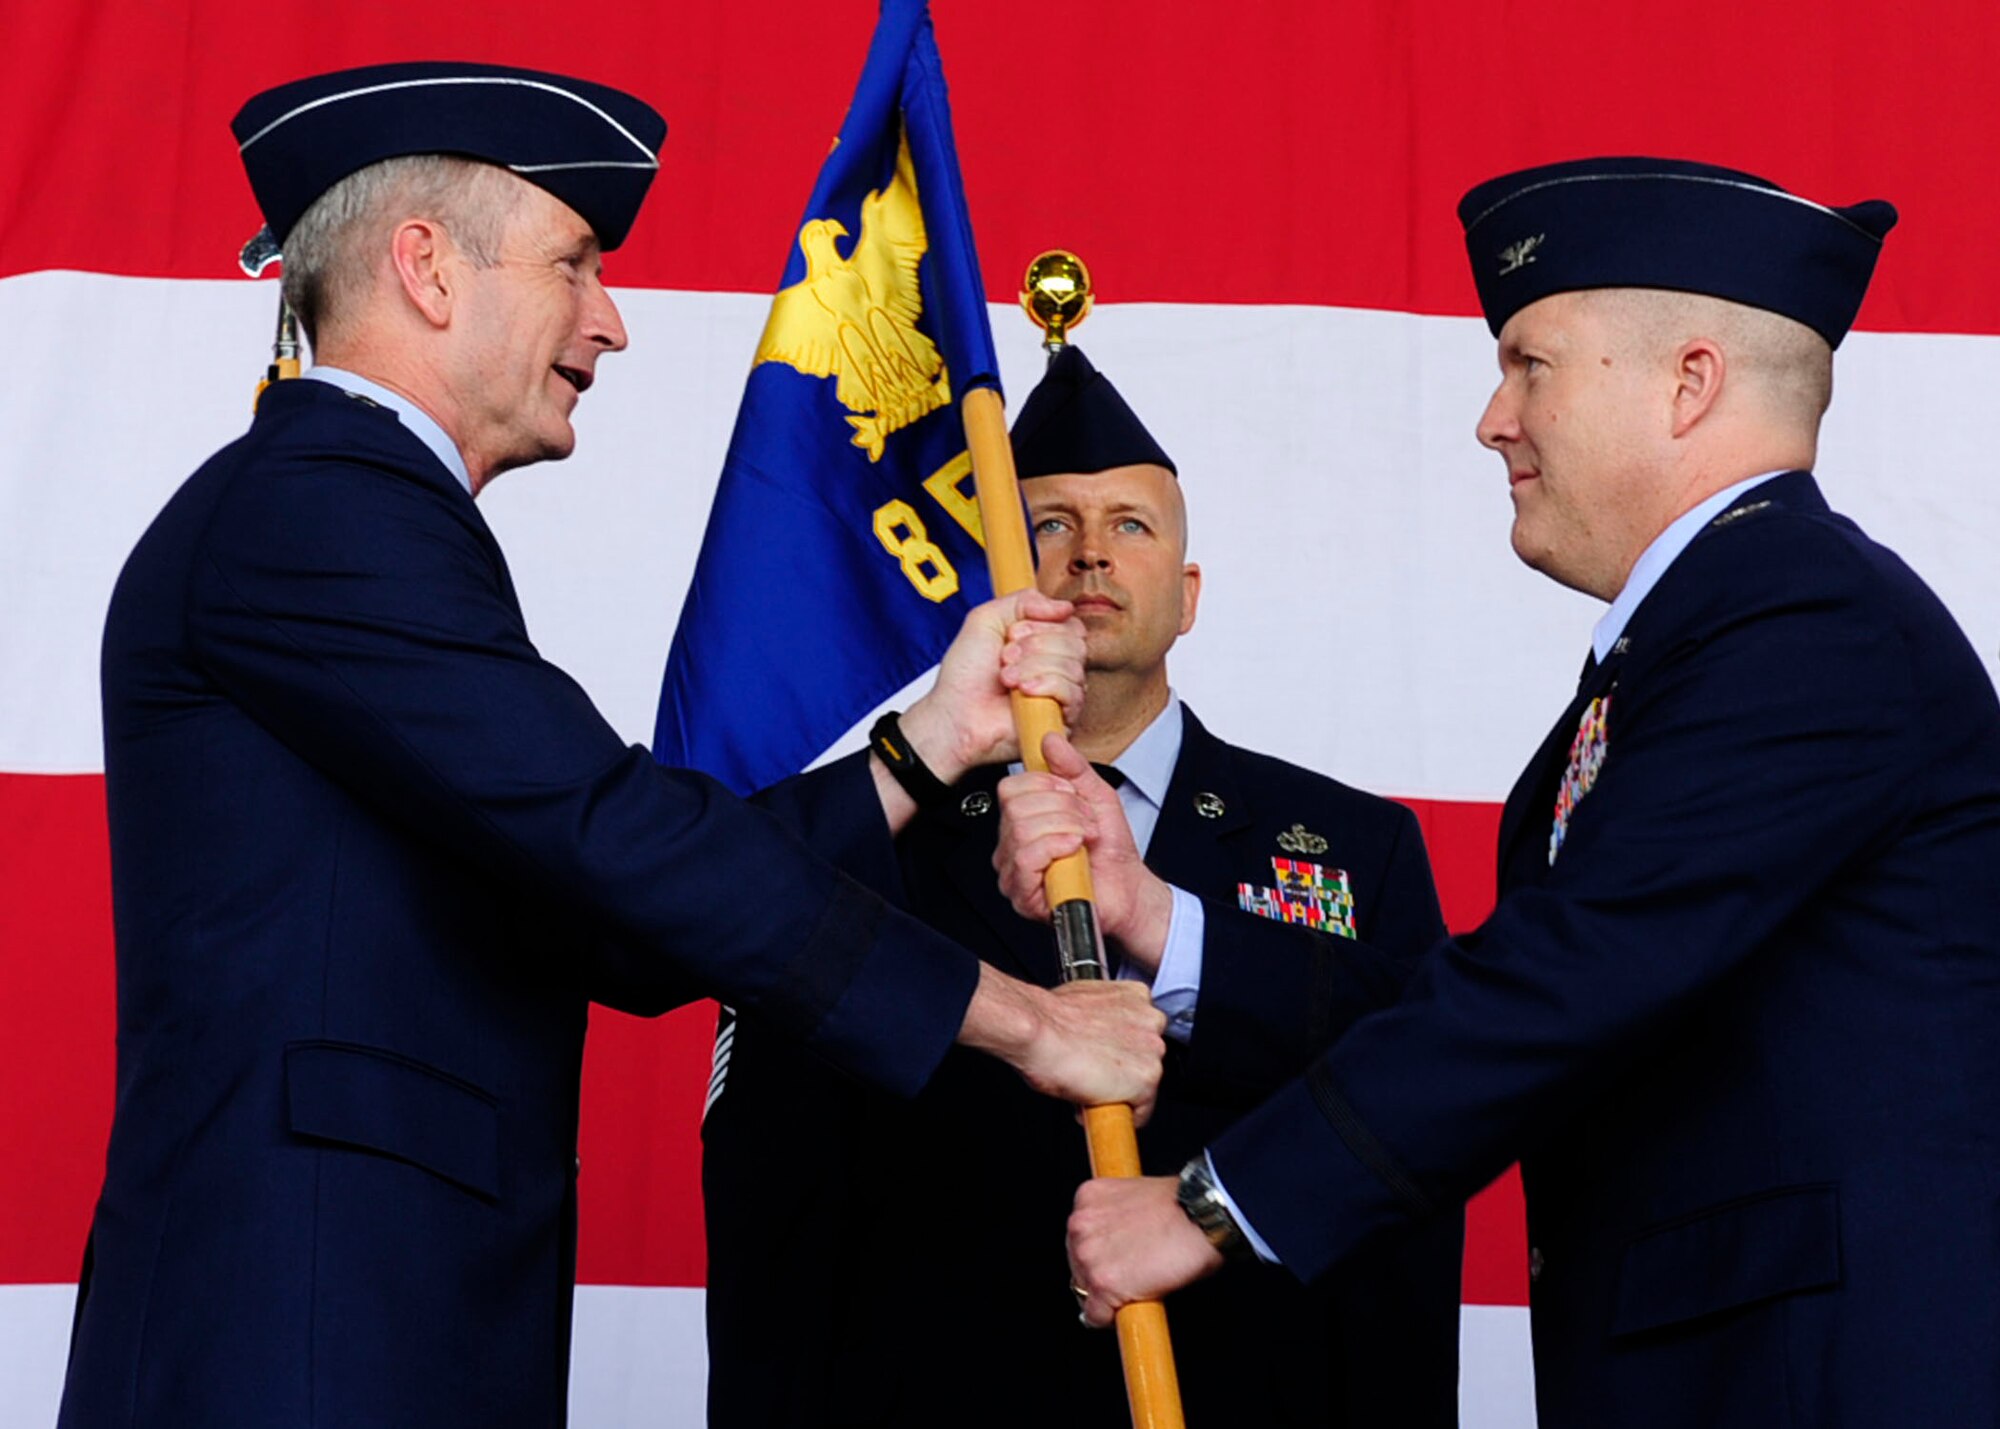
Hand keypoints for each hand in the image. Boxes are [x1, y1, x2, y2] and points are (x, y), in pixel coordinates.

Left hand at [900, 591, 1083, 782]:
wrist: (955, 715)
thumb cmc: (966, 674)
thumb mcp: (986, 620)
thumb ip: (1023, 601)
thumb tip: (1066, 607)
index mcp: (1044, 643)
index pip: (1070, 623)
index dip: (1042, 624)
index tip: (1012, 634)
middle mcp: (1057, 667)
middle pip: (1075, 642)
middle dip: (1035, 645)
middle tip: (1004, 658)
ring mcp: (1062, 694)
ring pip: (1073, 665)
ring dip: (1033, 666)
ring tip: (1006, 678)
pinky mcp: (1063, 718)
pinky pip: (1073, 691)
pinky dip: (1045, 685)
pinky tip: (1022, 691)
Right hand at [957, 964, 1164, 1122]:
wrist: (1036, 1032)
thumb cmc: (1048, 1019)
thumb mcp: (1083, 1002)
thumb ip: (1102, 1017)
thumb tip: (1097, 1034)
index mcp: (1137, 996)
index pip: (1143, 1029)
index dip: (1123, 1047)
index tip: (1110, 1056)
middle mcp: (1151, 1021)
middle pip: (1147, 1056)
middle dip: (1124, 1069)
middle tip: (1095, 1074)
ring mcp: (1151, 1052)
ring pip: (1145, 1084)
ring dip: (1121, 1091)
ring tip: (1091, 1090)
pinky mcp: (1145, 1082)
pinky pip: (1140, 1111)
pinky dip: (1120, 1117)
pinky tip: (1096, 1106)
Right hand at [993, 732, 1174, 970]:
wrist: (1129, 890)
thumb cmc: (1111, 851)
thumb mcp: (1097, 796)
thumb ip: (1073, 767)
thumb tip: (1050, 740)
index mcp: (1022, 821)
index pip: (1010, 788)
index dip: (1045, 785)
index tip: (1074, 795)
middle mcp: (1011, 846)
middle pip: (1017, 807)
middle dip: (1064, 809)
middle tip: (1086, 823)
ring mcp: (1013, 872)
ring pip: (1023, 830)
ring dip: (1066, 829)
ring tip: (1084, 839)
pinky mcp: (1022, 896)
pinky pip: (1026, 859)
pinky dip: (1056, 848)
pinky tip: (1074, 852)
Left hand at [1068, 1175, 1223, 1327]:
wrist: (1201, 1218)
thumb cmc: (1181, 1207)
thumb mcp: (1135, 1196)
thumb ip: (1116, 1217)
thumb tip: (1116, 1242)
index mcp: (1088, 1198)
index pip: (1079, 1237)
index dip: (1098, 1253)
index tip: (1110, 1262)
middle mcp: (1080, 1225)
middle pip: (1077, 1264)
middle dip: (1099, 1275)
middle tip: (1129, 1278)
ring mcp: (1088, 1256)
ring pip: (1083, 1291)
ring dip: (1105, 1297)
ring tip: (1135, 1290)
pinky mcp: (1102, 1284)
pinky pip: (1096, 1315)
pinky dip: (1111, 1319)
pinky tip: (1132, 1307)